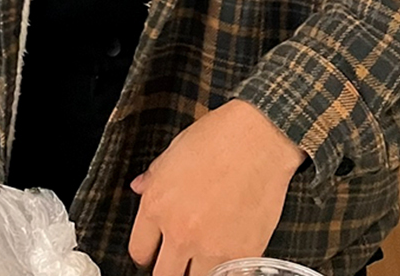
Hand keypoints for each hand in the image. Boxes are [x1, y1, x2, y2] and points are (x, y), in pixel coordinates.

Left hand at [127, 99, 304, 275]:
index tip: (154, 251)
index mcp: (157, 206)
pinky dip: (227, 272)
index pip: (139, 251)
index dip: (147, 253)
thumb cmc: (218, 137)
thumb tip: (139, 187)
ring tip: (205, 257)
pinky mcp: (242, 254)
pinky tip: (228, 259)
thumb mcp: (174, 151)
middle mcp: (180, 232)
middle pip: (163, 275)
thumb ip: (153, 177)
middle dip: (169, 267)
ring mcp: (211, 247)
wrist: (260, 138)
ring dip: (197, 271)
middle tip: (179, 259)